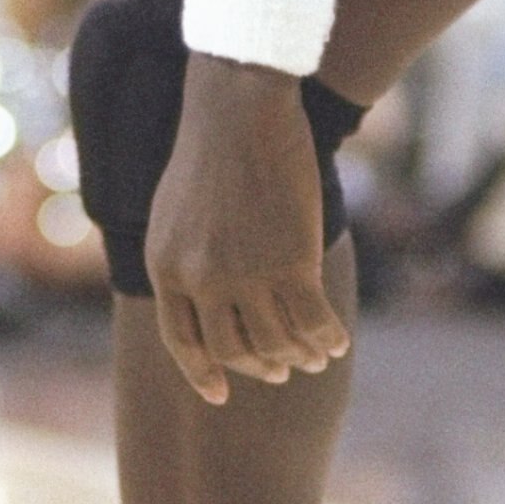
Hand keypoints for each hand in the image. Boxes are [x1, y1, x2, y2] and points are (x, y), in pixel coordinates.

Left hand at [145, 55, 351, 404]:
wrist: (239, 109)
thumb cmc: (209, 150)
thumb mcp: (174, 212)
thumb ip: (183, 258)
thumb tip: (197, 296)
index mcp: (167, 268)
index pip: (182, 340)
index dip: (203, 372)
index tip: (221, 393)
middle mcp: (201, 280)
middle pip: (234, 349)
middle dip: (259, 366)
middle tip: (280, 370)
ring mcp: (246, 275)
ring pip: (276, 341)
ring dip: (298, 355)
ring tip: (314, 356)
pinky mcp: (291, 264)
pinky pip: (312, 321)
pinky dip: (326, 338)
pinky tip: (337, 341)